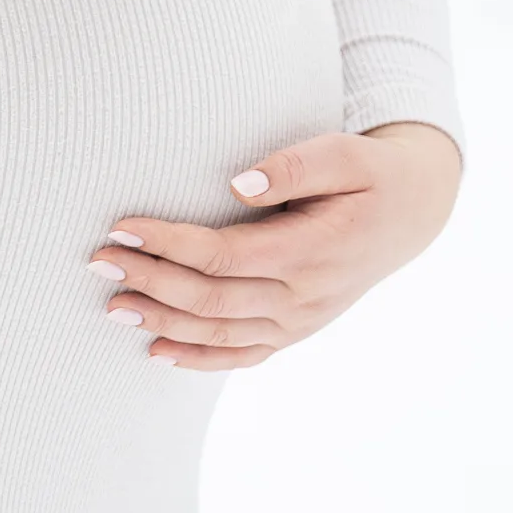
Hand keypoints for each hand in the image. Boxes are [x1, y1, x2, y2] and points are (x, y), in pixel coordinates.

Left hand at [84, 122, 461, 368]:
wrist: (413, 213)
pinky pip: (243, 355)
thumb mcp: (346, 154)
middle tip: (98, 261)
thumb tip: (238, 184)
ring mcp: (300, 320)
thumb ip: (294, 166)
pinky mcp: (296, 330)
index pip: (223, 254)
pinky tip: (158, 351)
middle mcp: (303, 295)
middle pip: (211, 297)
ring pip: (220, 332)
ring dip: (163, 321)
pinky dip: (199, 358)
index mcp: (311, 250)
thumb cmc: (371, 174)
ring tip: (112, 306)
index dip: (169, 243)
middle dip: (151, 280)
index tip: (122, 225)